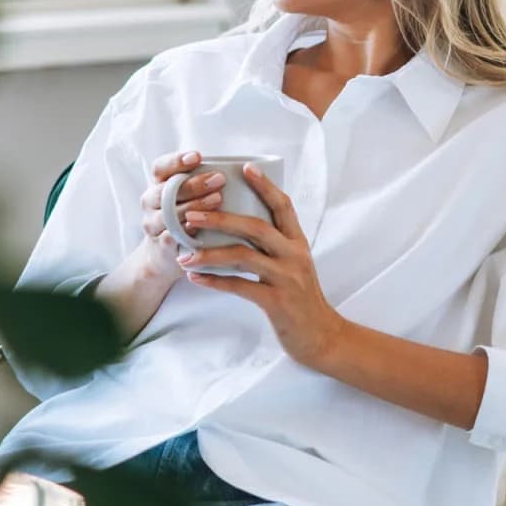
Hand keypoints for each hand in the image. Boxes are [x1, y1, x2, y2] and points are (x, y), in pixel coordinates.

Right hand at [138, 150, 226, 280]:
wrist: (164, 254)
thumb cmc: (184, 216)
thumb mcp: (187, 195)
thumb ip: (201, 181)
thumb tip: (241, 166)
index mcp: (157, 184)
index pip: (161, 168)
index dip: (177, 161)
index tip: (198, 157)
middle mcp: (150, 202)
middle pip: (166, 190)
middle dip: (194, 184)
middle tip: (219, 179)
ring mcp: (154, 224)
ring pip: (169, 213)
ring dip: (194, 206)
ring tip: (218, 200)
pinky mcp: (161, 245)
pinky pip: (171, 237)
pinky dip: (186, 231)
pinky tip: (202, 227)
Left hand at [175, 162, 348, 368]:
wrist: (321, 337)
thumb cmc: (301, 299)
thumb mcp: (296, 265)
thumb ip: (276, 246)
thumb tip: (243, 224)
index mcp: (298, 243)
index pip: (283, 206)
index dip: (266, 185)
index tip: (246, 168)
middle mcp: (294, 256)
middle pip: (256, 227)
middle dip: (220, 218)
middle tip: (191, 215)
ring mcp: (286, 278)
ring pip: (243, 257)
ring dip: (209, 254)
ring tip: (184, 254)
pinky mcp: (276, 301)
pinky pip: (239, 286)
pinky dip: (213, 281)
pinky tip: (194, 277)